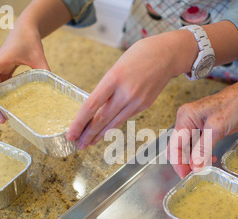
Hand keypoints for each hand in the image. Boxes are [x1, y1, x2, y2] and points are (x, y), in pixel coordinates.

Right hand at [0, 27, 49, 122]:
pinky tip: (10, 108)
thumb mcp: (39, 55)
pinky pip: (1, 86)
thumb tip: (52, 87)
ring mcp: (0, 69)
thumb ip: (44, 70)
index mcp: (1, 60)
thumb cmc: (30, 40)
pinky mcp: (5, 71)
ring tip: (6, 118)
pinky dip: (3, 97)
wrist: (25, 29)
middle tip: (3, 120)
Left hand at [65, 33, 184, 148]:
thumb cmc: (139, 55)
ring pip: (114, 123)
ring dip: (100, 135)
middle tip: (77, 145)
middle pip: (101, 119)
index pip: (91, 105)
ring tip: (89, 143)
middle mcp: (126, 92)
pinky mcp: (145, 105)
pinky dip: (113, 126)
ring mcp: (137, 101)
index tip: (70, 133)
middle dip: (88, 135)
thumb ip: (107, 87)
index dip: (79, 123)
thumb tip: (95, 107)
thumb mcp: (116, 67)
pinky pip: (125, 117)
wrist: (166, 55)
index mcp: (114, 78)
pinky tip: (106, 131)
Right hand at [167, 68, 237, 177]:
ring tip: (205, 169)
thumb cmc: (233, 105)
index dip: (179, 162)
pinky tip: (211, 159)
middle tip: (195, 176)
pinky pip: (197, 146)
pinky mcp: (203, 131)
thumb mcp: (217, 128)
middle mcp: (186, 122)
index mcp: (185, 117)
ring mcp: (194, 126)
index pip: (175, 145)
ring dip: (194, 160)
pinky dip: (201, 155)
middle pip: (178, 148)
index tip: (186, 176)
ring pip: (188, 149)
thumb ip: (203, 148)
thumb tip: (195, 167)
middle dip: (185, 163)